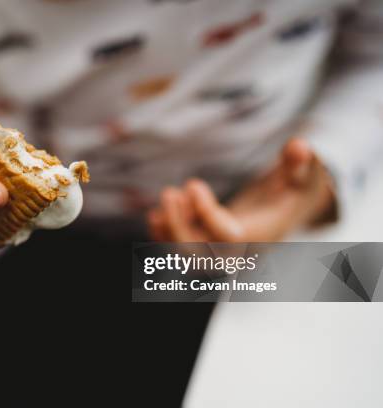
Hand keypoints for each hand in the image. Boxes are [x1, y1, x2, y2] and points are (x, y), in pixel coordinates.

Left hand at [148, 138, 335, 241]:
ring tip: (168, 196)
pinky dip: (164, 237)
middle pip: (200, 254)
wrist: (283, 218)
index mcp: (259, 236)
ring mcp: (218, 254)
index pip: (227, 236)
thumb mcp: (303, 178)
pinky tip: (155, 216)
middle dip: (179, 226)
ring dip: (169, 230)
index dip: (206, 213)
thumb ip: (300, 164)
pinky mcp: (205, 249)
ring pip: (185, 256)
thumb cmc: (292, 194)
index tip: (192, 183)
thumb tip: (300, 144)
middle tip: (170, 193)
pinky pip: (178, 253)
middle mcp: (236, 251)